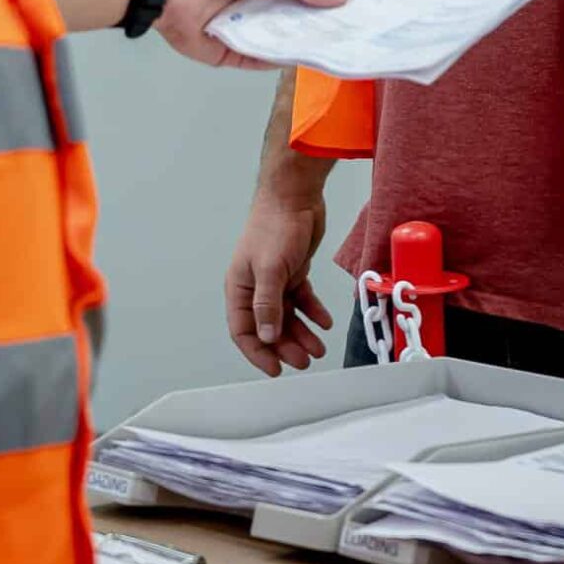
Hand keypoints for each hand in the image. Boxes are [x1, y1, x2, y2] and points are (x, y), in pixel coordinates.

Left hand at [154, 0, 349, 68]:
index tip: (362, 9)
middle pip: (301, 18)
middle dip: (323, 26)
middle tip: (356, 36)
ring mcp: (246, 25)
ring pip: (283, 41)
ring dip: (303, 44)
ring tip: (335, 50)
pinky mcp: (230, 50)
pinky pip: (259, 60)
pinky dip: (275, 59)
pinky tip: (298, 58)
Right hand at [225, 187, 333, 375]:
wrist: (294, 193)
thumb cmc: (274, 226)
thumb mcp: (270, 269)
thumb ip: (267, 305)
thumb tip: (267, 337)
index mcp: (239, 288)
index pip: (243, 330)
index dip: (257, 352)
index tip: (275, 370)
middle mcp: (254, 287)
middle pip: (268, 327)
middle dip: (285, 347)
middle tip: (305, 362)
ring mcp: (274, 279)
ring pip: (287, 316)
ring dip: (301, 333)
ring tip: (319, 349)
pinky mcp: (293, 270)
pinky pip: (302, 298)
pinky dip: (313, 311)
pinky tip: (325, 323)